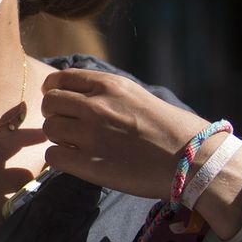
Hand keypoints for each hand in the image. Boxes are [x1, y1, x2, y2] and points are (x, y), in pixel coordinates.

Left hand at [39, 68, 218, 201]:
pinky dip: (60, 159)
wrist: (192, 160)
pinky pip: (53, 155)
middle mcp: (96, 105)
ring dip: (60, 137)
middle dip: (55, 114)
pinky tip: (78, 160)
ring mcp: (90, 134)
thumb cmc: (170, 129)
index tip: (60, 101)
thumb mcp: (137, 96)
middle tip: (70, 126)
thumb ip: (105, 93)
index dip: (54, 90)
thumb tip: (75, 95)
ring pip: (49, 129)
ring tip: (79, 144)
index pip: (60, 79)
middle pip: (49, 103)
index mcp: (109, 85)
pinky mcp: (88, 163)